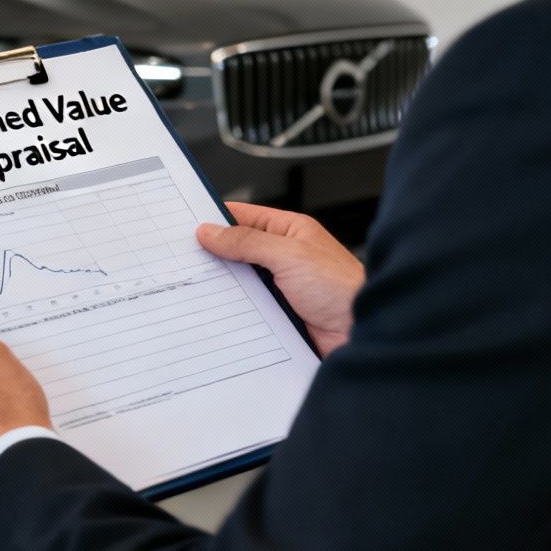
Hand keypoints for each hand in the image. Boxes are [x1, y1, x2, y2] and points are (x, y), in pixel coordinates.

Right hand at [199, 202, 363, 355]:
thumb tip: (211, 231)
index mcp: (290, 232)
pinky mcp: (279, 316)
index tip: (187, 224)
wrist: (364, 334)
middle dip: (214, 256)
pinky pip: (248, 310)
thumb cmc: (343, 288)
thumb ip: (248, 242)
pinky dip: (233, 312)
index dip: (216, 219)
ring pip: (240, 283)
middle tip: (185, 260)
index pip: (244, 217)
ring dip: (224, 287)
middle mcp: (285, 258)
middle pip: (238, 252)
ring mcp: (281, 288)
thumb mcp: (289, 255)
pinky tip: (218, 314)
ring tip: (198, 287)